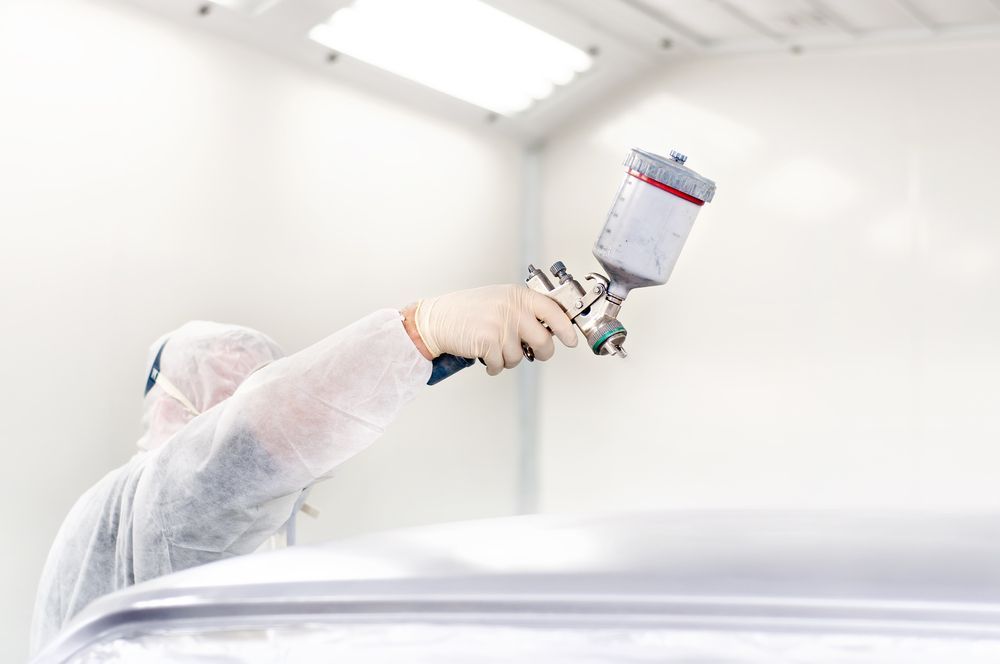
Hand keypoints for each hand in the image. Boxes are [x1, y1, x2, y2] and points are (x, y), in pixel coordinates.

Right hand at [410, 284, 577, 374]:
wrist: (436, 319)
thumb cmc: (467, 311)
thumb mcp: (499, 299)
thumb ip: (523, 310)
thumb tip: (550, 328)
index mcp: (517, 295)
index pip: (553, 310)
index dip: (566, 328)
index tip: (571, 340)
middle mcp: (512, 308)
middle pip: (544, 341)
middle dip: (540, 353)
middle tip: (530, 352)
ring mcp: (501, 325)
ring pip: (520, 357)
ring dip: (508, 359)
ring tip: (493, 347)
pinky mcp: (489, 342)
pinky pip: (501, 365)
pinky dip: (493, 366)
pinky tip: (483, 354)